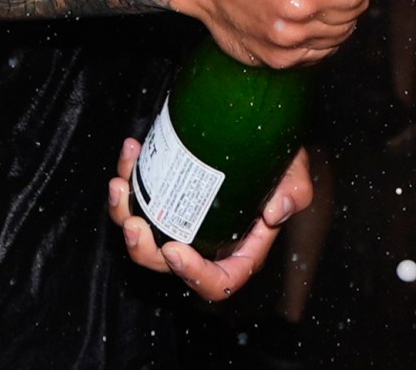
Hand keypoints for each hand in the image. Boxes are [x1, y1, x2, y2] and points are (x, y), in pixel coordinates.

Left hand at [108, 139, 310, 300]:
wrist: (255, 134)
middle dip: (141, 248)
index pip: (215, 281)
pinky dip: (129, 175)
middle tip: (133, 222)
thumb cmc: (279, 163)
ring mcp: (179, 222)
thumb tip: (274, 212)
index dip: (191, 275)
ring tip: (120, 185)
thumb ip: (294, 193)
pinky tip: (131, 150)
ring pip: (141, 233)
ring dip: (123, 212)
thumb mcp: (294, 177)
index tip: (174, 250)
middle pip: (165, 263)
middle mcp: (202, 243)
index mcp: (236, 252)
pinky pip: (137, 198)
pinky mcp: (163, 198)